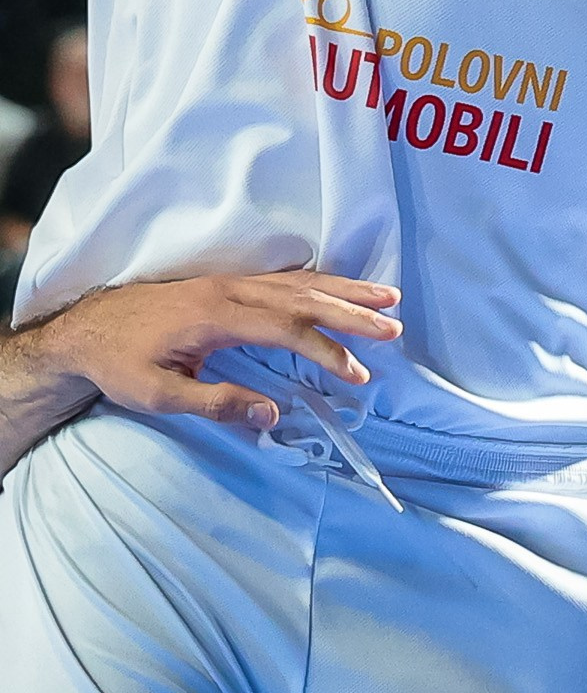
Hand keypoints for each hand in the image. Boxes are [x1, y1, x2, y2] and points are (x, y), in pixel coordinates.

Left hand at [35, 270, 400, 428]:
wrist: (86, 329)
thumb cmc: (120, 365)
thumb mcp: (158, 397)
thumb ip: (217, 404)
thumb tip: (272, 414)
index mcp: (217, 316)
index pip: (288, 329)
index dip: (327, 351)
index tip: (357, 374)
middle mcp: (231, 290)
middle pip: (305, 297)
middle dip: (352, 312)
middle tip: (394, 327)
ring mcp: (230, 281)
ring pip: (300, 281)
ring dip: (345, 290)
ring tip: (388, 298)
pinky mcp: (227, 282)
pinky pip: (285, 277)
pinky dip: (320, 281)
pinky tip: (339, 287)